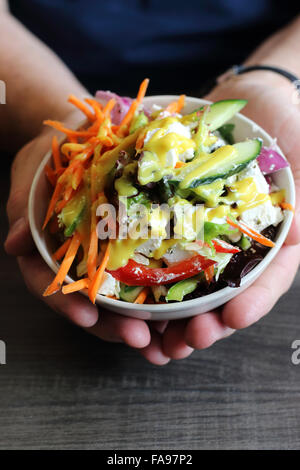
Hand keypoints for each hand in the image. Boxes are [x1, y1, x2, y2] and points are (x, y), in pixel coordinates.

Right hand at [4, 120, 171, 365]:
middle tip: (139, 339)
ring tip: (165, 337)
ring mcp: (102, 256)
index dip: (66, 303)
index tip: (88, 317)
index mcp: (46, 249)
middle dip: (112, 324)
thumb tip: (13, 243)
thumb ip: (23, 210)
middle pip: (89, 300)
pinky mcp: (129, 246)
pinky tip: (180, 307)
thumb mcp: (30, 177)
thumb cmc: (49, 160)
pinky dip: (159, 293)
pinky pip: (143, 274)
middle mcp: (75, 260)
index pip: (49, 283)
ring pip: (118, 296)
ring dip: (140, 319)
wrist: (78, 138)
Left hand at [158, 75, 299, 359]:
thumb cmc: (290, 124)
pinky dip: (145, 281)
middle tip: (184, 343)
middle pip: (225, 295)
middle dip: (206, 323)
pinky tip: (130, 302)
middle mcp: (239, 245)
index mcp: (274, 240)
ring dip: (171, 318)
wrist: (250, 99)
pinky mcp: (174, 222)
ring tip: (153, 340)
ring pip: (190, 287)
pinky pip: (157, 254)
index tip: (232, 319)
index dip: (253, 302)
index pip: (269, 279)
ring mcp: (205, 236)